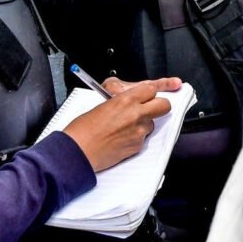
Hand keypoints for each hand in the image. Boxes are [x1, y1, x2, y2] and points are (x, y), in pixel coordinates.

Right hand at [63, 77, 181, 171]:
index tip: (149, 95)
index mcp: (126, 100)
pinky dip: (135, 138)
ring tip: (124, 128)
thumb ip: (120, 102)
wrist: (78, 152)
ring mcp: (138, 132)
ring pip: (152, 124)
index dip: (151, 92)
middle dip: (160, 106)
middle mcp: (136, 115)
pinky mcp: (136, 147)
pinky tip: (120, 139)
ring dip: (143, 124)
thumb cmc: (83, 129)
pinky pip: (143, 139)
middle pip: (164, 106)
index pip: (151, 89)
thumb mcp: (102, 105)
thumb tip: (129, 101)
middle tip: (151, 108)